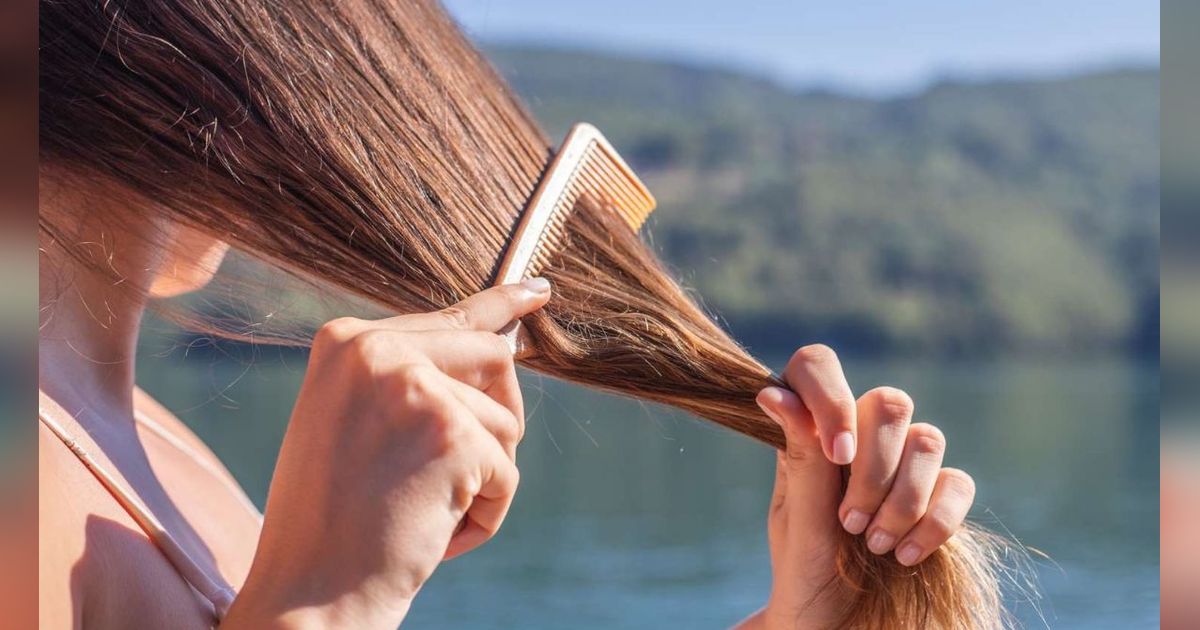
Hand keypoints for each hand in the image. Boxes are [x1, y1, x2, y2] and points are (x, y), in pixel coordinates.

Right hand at [222, 279, 550, 628]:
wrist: (310, 594)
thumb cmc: (331, 520)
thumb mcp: (356, 425)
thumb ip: (413, 378)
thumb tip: (505, 343)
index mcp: (346, 341)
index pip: (449, 319)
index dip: (502, 307)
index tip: (540, 291)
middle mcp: (378, 350)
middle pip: (496, 359)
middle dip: (495, 420)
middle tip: (455, 470)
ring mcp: (416, 389)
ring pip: (506, 423)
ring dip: (482, 478)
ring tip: (423, 511)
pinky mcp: (453, 435)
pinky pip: (506, 474)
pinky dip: (484, 514)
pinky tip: (436, 533)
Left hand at [738, 345, 976, 628]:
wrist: (837, 627)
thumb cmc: (806, 572)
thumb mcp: (796, 517)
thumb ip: (799, 455)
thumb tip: (770, 391)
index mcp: (811, 433)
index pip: (817, 367)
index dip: (831, 396)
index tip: (838, 453)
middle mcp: (860, 438)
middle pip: (889, 401)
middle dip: (875, 468)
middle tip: (849, 523)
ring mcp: (904, 466)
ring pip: (929, 440)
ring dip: (903, 500)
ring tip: (873, 546)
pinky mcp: (941, 498)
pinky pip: (959, 483)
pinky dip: (935, 522)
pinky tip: (904, 555)